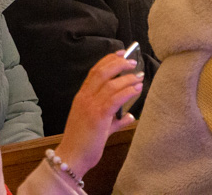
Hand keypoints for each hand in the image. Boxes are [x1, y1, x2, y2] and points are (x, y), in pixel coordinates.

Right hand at [53, 50, 142, 177]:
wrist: (72, 157)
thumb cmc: (83, 143)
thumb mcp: (99, 127)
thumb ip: (114, 119)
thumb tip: (129, 116)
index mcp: (82, 97)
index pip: (94, 71)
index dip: (108, 60)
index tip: (120, 54)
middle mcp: (84, 98)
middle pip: (101, 71)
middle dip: (118, 63)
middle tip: (132, 62)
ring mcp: (90, 106)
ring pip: (110, 84)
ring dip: (127, 78)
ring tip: (139, 78)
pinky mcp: (98, 117)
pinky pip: (114, 99)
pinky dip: (127, 91)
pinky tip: (136, 90)